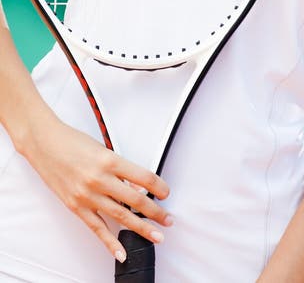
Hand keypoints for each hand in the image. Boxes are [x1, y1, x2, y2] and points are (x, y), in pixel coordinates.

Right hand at [21, 112, 171, 262]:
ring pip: (120, 216)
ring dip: (141, 228)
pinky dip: (110, 242)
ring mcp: (87, 195)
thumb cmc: (72, 142)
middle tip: (167, 220)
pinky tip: (121, 251)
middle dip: (155, 212)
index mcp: (109, 160)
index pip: (143, 177)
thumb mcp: (103, 149)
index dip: (158, 187)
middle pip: (135, 200)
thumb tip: (138, 186)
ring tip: (155, 235)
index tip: (165, 193)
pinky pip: (96, 227)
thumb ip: (120, 169)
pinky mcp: (76, 206)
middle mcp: (99, 179)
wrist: (44, 144)